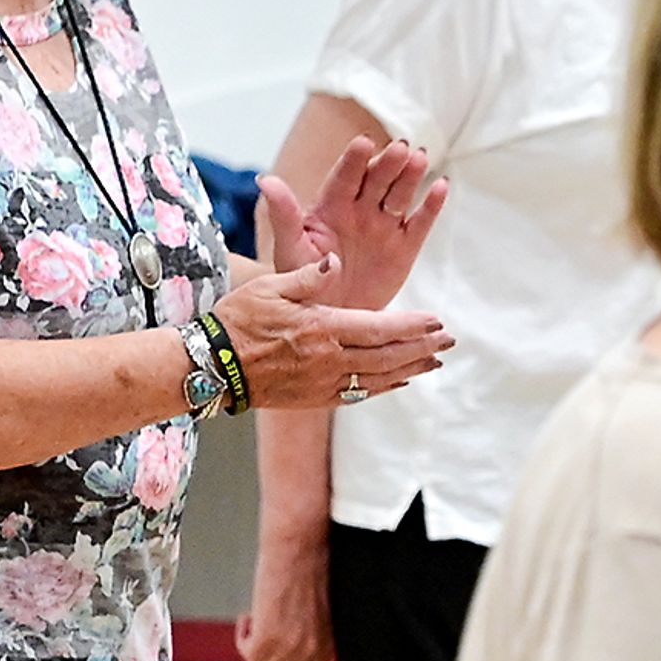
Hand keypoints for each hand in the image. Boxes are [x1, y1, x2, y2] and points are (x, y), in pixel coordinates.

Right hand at [216, 252, 450, 412]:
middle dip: (421, 348)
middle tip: (448, 343)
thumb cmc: (238, 321)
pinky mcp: (315, 398)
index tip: (437, 322)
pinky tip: (399, 380)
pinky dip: (383, 387)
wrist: (212, 367)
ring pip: (378, 379)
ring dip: (409, 370)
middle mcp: (329, 361)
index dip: (412, 326)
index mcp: (322, 329)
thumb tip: (335, 262)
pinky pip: (358, 395)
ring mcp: (323, 383)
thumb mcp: (269, 287)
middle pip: (387, 356)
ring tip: (434, 363)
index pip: (379, 328)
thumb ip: (307, 276)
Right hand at [238, 535, 333, 660]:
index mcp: (329, 643)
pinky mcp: (266, 639)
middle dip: (272, 656)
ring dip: (255, 645)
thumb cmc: (312, 564)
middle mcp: (311, 651)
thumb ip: (315, 628)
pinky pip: (247, 652)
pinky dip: (243, 636)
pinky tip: (247, 616)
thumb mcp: (323, 607)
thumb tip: (299, 633)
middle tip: (262, 634)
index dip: (290, 658)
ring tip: (255, 620)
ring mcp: (289, 648)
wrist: (299, 548)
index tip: (280, 644)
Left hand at [264, 137, 447, 315]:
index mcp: (331, 207)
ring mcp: (384, 226)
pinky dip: (432, 205)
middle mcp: (360, 210)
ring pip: (400, 194)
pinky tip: (441, 186)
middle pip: (377, 180)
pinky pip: (420, 223)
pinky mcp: (405, 246)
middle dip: (388, 163)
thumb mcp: (290, 249)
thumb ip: (284, 215)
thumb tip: (264, 180)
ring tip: (420, 158)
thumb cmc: (304, 285)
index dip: (354, 161)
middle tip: (400, 147)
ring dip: (411, 176)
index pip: (344, 178)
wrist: (330, 320)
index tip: (363, 143)